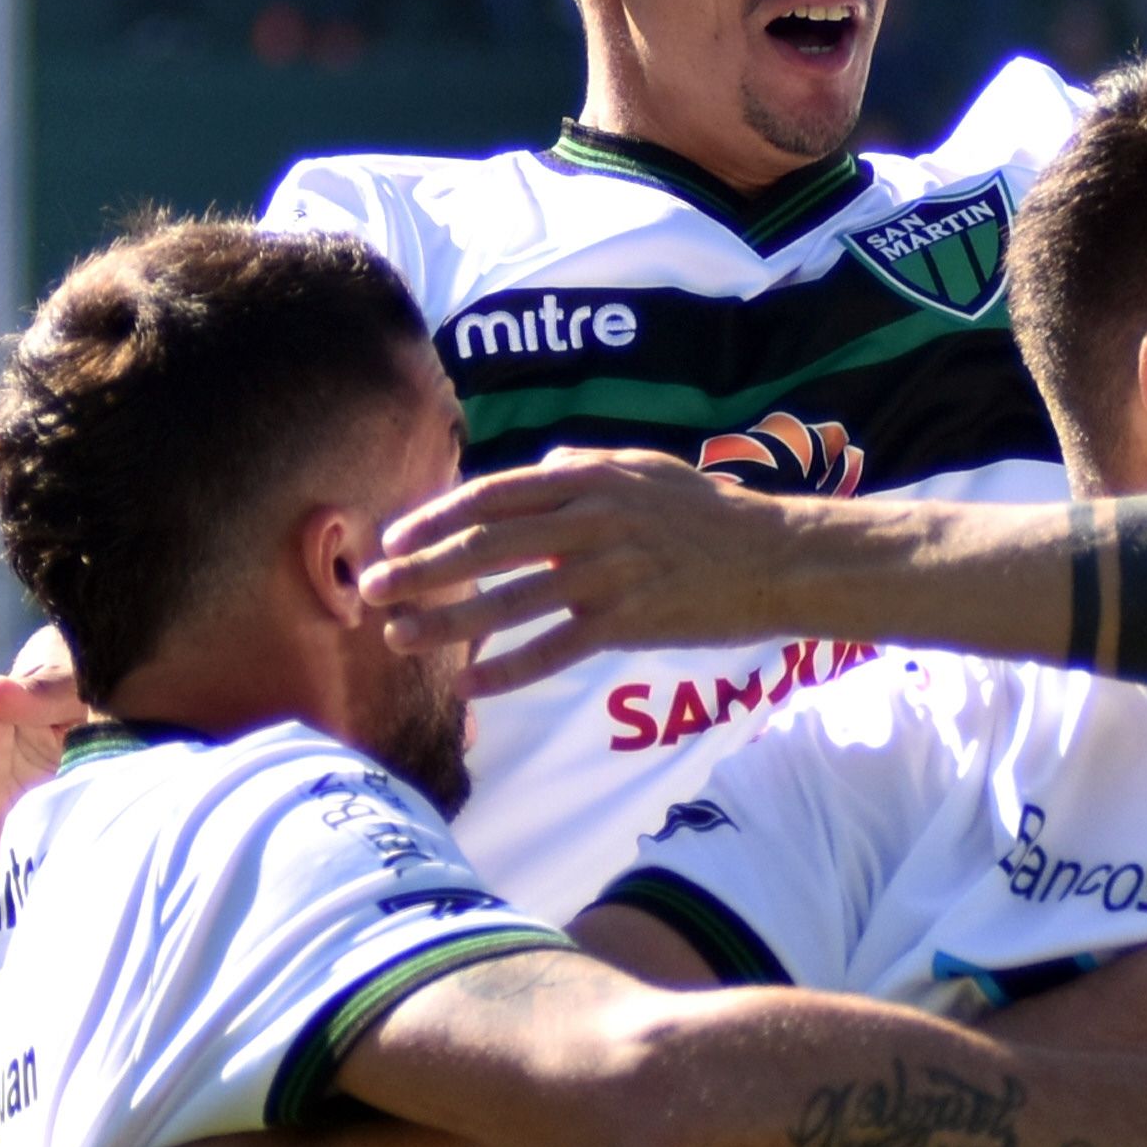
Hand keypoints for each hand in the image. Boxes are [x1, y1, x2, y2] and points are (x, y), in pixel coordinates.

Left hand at [362, 451, 800, 695]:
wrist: (773, 558)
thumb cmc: (708, 511)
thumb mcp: (644, 467)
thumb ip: (584, 463)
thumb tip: (538, 464)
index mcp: (586, 480)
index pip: (493, 497)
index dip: (436, 519)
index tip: (394, 540)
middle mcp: (588, 523)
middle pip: (485, 548)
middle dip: (421, 572)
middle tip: (372, 591)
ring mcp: (606, 575)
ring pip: (509, 603)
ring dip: (448, 624)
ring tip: (401, 639)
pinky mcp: (626, 623)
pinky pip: (554, 650)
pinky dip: (508, 669)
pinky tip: (470, 684)